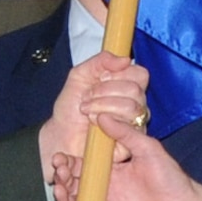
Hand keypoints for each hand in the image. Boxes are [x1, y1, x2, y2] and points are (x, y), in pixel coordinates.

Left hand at [40, 53, 148, 179]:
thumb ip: (100, 61)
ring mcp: (134, 122)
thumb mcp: (79, 75)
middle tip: (87, 98)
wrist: (61, 134)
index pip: (140, 73)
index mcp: (125, 85)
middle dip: (104, 92)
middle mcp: (134, 103)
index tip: (100, 78)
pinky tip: (95, 124)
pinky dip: (107, 121)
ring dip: (102, 106)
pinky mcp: (131, 141)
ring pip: (132, 107)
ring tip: (87, 112)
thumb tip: (124, 59)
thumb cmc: (71, 108)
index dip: (119, 74)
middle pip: (135, 89)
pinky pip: (129, 127)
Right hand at [50, 114, 201, 200]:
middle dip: (61, 175)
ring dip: (62, 195)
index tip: (60, 156)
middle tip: (59, 169)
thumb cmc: (171, 179)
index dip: (68, 161)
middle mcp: (105, 189)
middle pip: (74, 183)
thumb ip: (125, 134)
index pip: (82, 165)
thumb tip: (101, 116)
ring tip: (59, 186)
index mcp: (112, 171)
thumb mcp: (148, 149)